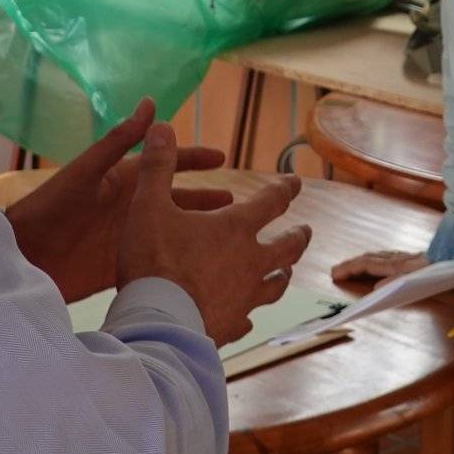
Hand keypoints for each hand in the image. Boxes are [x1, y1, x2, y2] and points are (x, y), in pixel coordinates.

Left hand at [5, 99, 228, 302]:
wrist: (22, 255)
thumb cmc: (51, 207)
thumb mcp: (88, 170)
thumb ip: (120, 140)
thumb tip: (151, 103)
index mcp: (124, 179)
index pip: (167, 164)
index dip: (195, 159)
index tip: (223, 157)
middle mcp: (131, 207)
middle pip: (177, 200)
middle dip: (206, 200)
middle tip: (239, 203)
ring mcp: (128, 238)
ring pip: (173, 232)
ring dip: (197, 232)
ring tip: (228, 236)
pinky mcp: (122, 266)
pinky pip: (158, 262)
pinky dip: (179, 262)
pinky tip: (200, 270)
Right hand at [115, 124, 310, 344]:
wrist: (157, 324)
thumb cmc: (154, 262)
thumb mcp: (148, 206)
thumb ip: (157, 167)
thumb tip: (160, 125)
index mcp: (236, 229)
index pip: (271, 202)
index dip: (285, 189)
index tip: (295, 182)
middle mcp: (251, 263)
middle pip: (286, 247)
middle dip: (298, 237)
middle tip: (305, 231)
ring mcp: (245, 298)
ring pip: (275, 285)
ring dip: (282, 275)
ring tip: (285, 272)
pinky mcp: (232, 327)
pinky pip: (248, 319)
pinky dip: (249, 315)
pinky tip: (248, 320)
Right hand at [331, 249, 428, 290]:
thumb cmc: (446, 270)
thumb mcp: (424, 278)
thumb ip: (401, 282)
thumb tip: (377, 288)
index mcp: (401, 265)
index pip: (369, 265)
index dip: (351, 269)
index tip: (335, 275)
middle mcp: (401, 258)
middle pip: (371, 259)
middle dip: (351, 265)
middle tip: (335, 272)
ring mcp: (408, 256)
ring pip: (378, 256)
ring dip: (361, 262)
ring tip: (350, 268)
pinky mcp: (416, 258)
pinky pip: (388, 257)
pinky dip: (375, 260)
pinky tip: (375, 263)